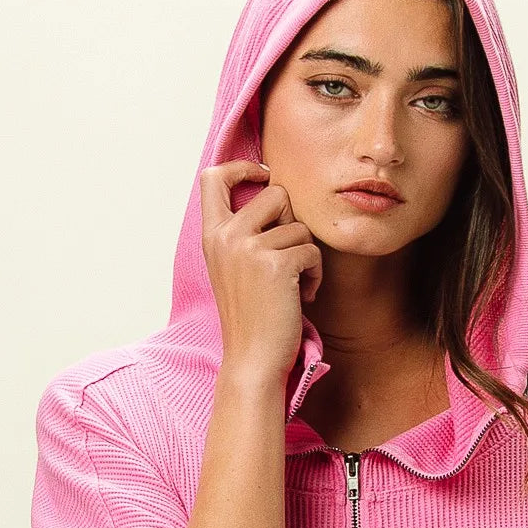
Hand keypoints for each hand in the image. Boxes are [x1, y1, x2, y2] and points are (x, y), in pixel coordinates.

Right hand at [200, 159, 323, 380]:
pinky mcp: (275, 265)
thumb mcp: (234, 268)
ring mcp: (248, 248)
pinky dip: (315, 275)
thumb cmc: (251, 317)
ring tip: (294, 285)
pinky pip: (312, 252)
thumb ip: (243, 234)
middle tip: (289, 256)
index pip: (213, 177)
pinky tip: (302, 297)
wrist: (252, 360)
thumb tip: (275, 195)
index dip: (242, 167)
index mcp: (212, 236)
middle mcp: (226, 236)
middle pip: (275, 193)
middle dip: (293, 222)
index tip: (263, 175)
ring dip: (307, 256)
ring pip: (300, 227)